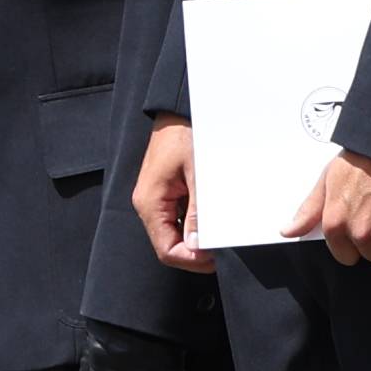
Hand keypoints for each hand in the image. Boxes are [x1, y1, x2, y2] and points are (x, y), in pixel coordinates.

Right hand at [133, 117, 208, 272]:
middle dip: (194, 250)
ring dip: (195, 235)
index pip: (166, 249)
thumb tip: (196, 245)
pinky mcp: (164, 191)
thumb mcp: (197, 175)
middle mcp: (148, 204)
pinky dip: (194, 221)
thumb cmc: (185, 135)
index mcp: (150, 202)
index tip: (215, 257)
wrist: (178, 110)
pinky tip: (209, 214)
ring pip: (173, 232)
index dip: (191, 260)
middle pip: (168, 243)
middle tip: (221, 247)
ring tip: (217, 229)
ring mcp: (155, 198)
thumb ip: (196, 212)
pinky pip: (177, 216)